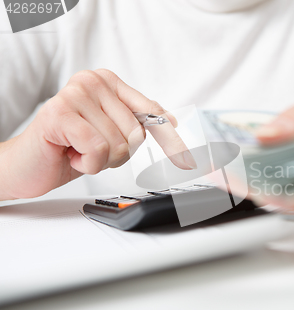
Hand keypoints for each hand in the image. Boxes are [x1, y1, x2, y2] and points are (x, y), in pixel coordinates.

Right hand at [0, 69, 189, 199]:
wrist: (30, 165)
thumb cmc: (70, 148)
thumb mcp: (111, 134)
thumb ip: (137, 124)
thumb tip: (171, 123)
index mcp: (108, 82)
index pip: (151, 110)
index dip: (168, 137)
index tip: (185, 158)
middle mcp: (92, 81)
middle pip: (136, 132)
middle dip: (118, 153)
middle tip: (93, 149)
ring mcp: (74, 94)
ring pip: (118, 144)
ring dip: (100, 160)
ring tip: (78, 150)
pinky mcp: (60, 113)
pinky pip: (98, 149)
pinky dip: (88, 163)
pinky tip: (71, 154)